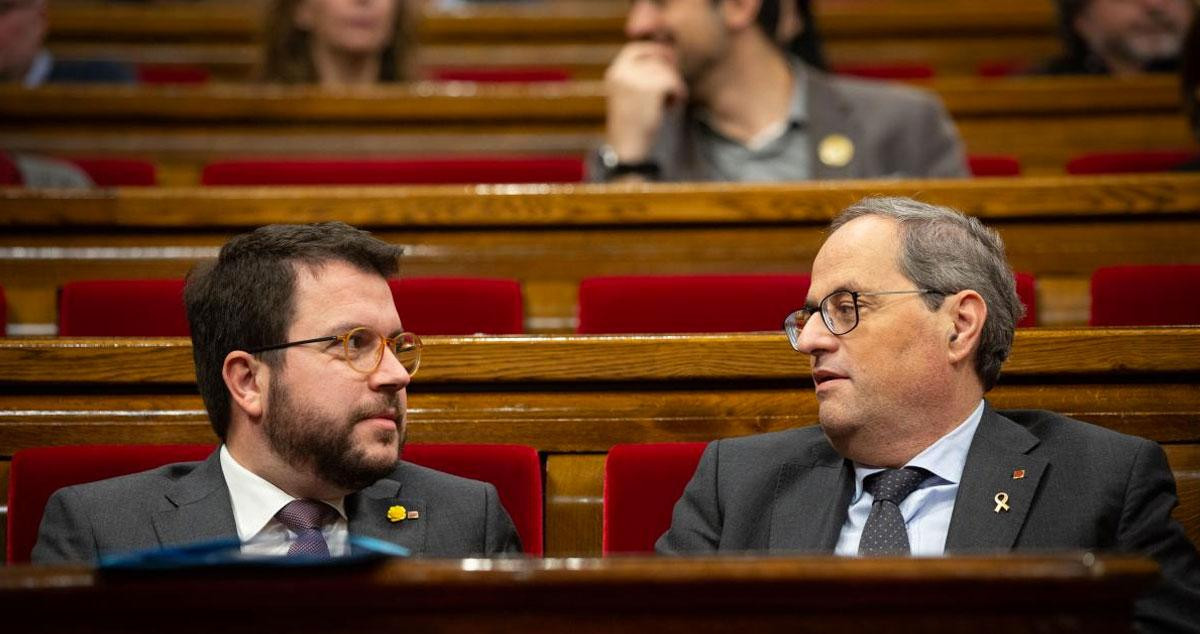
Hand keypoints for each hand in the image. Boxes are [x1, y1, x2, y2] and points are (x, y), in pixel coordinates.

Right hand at [603, 42, 688, 162]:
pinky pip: (673, 81)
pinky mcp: (651, 87)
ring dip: (673, 84)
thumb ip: (638, 77)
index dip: (653, 52)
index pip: (635, 50)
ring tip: (668, 103)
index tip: (668, 60)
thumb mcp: (629, 96)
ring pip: (666, 70)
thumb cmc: (632, 127)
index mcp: (614, 73)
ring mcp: (636, 78)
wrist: (629, 149)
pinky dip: (678, 92)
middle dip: (668, 68)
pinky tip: (672, 105)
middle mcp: (622, 72)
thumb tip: (661, 57)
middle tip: (675, 85)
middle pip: (654, 56)